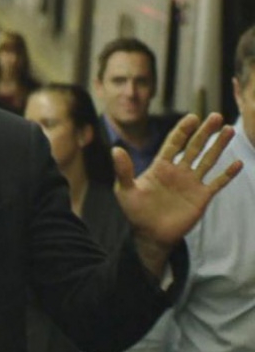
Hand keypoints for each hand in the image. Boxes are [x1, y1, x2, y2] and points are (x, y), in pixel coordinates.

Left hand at [115, 113, 241, 274]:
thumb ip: (123, 170)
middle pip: (194, 147)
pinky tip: (237, 162)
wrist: (150, 235)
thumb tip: (115, 149)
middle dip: (205, 132)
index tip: (192, 117)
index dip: (183, 130)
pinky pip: (217, 182)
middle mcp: (178, 171)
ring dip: (218, 146)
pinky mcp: (201, 197)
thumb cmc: (135, 212)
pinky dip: (227, 173)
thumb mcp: (125, 190)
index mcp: (160, 166)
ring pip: (208, 160)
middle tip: (216, 116)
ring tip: (229, 129)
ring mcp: (191, 183)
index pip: (174, 143)